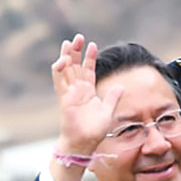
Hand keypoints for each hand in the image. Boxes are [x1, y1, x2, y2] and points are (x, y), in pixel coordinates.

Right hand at [51, 34, 123, 156]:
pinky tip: (63, 59)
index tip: (92, 44)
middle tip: (78, 37)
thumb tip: (120, 86)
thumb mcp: (108, 111)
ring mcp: (69, 93)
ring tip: (69, 43)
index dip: (89, 57)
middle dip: (75, 51)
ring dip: (66, 56)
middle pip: (74, 66)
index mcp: (87, 91)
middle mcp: (77, 90)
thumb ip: (112, 98)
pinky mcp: (64, 99)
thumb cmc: (94, 131)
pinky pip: (59, 81)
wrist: (84, 143)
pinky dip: (60, 70)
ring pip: (66, 70)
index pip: (87, 70)